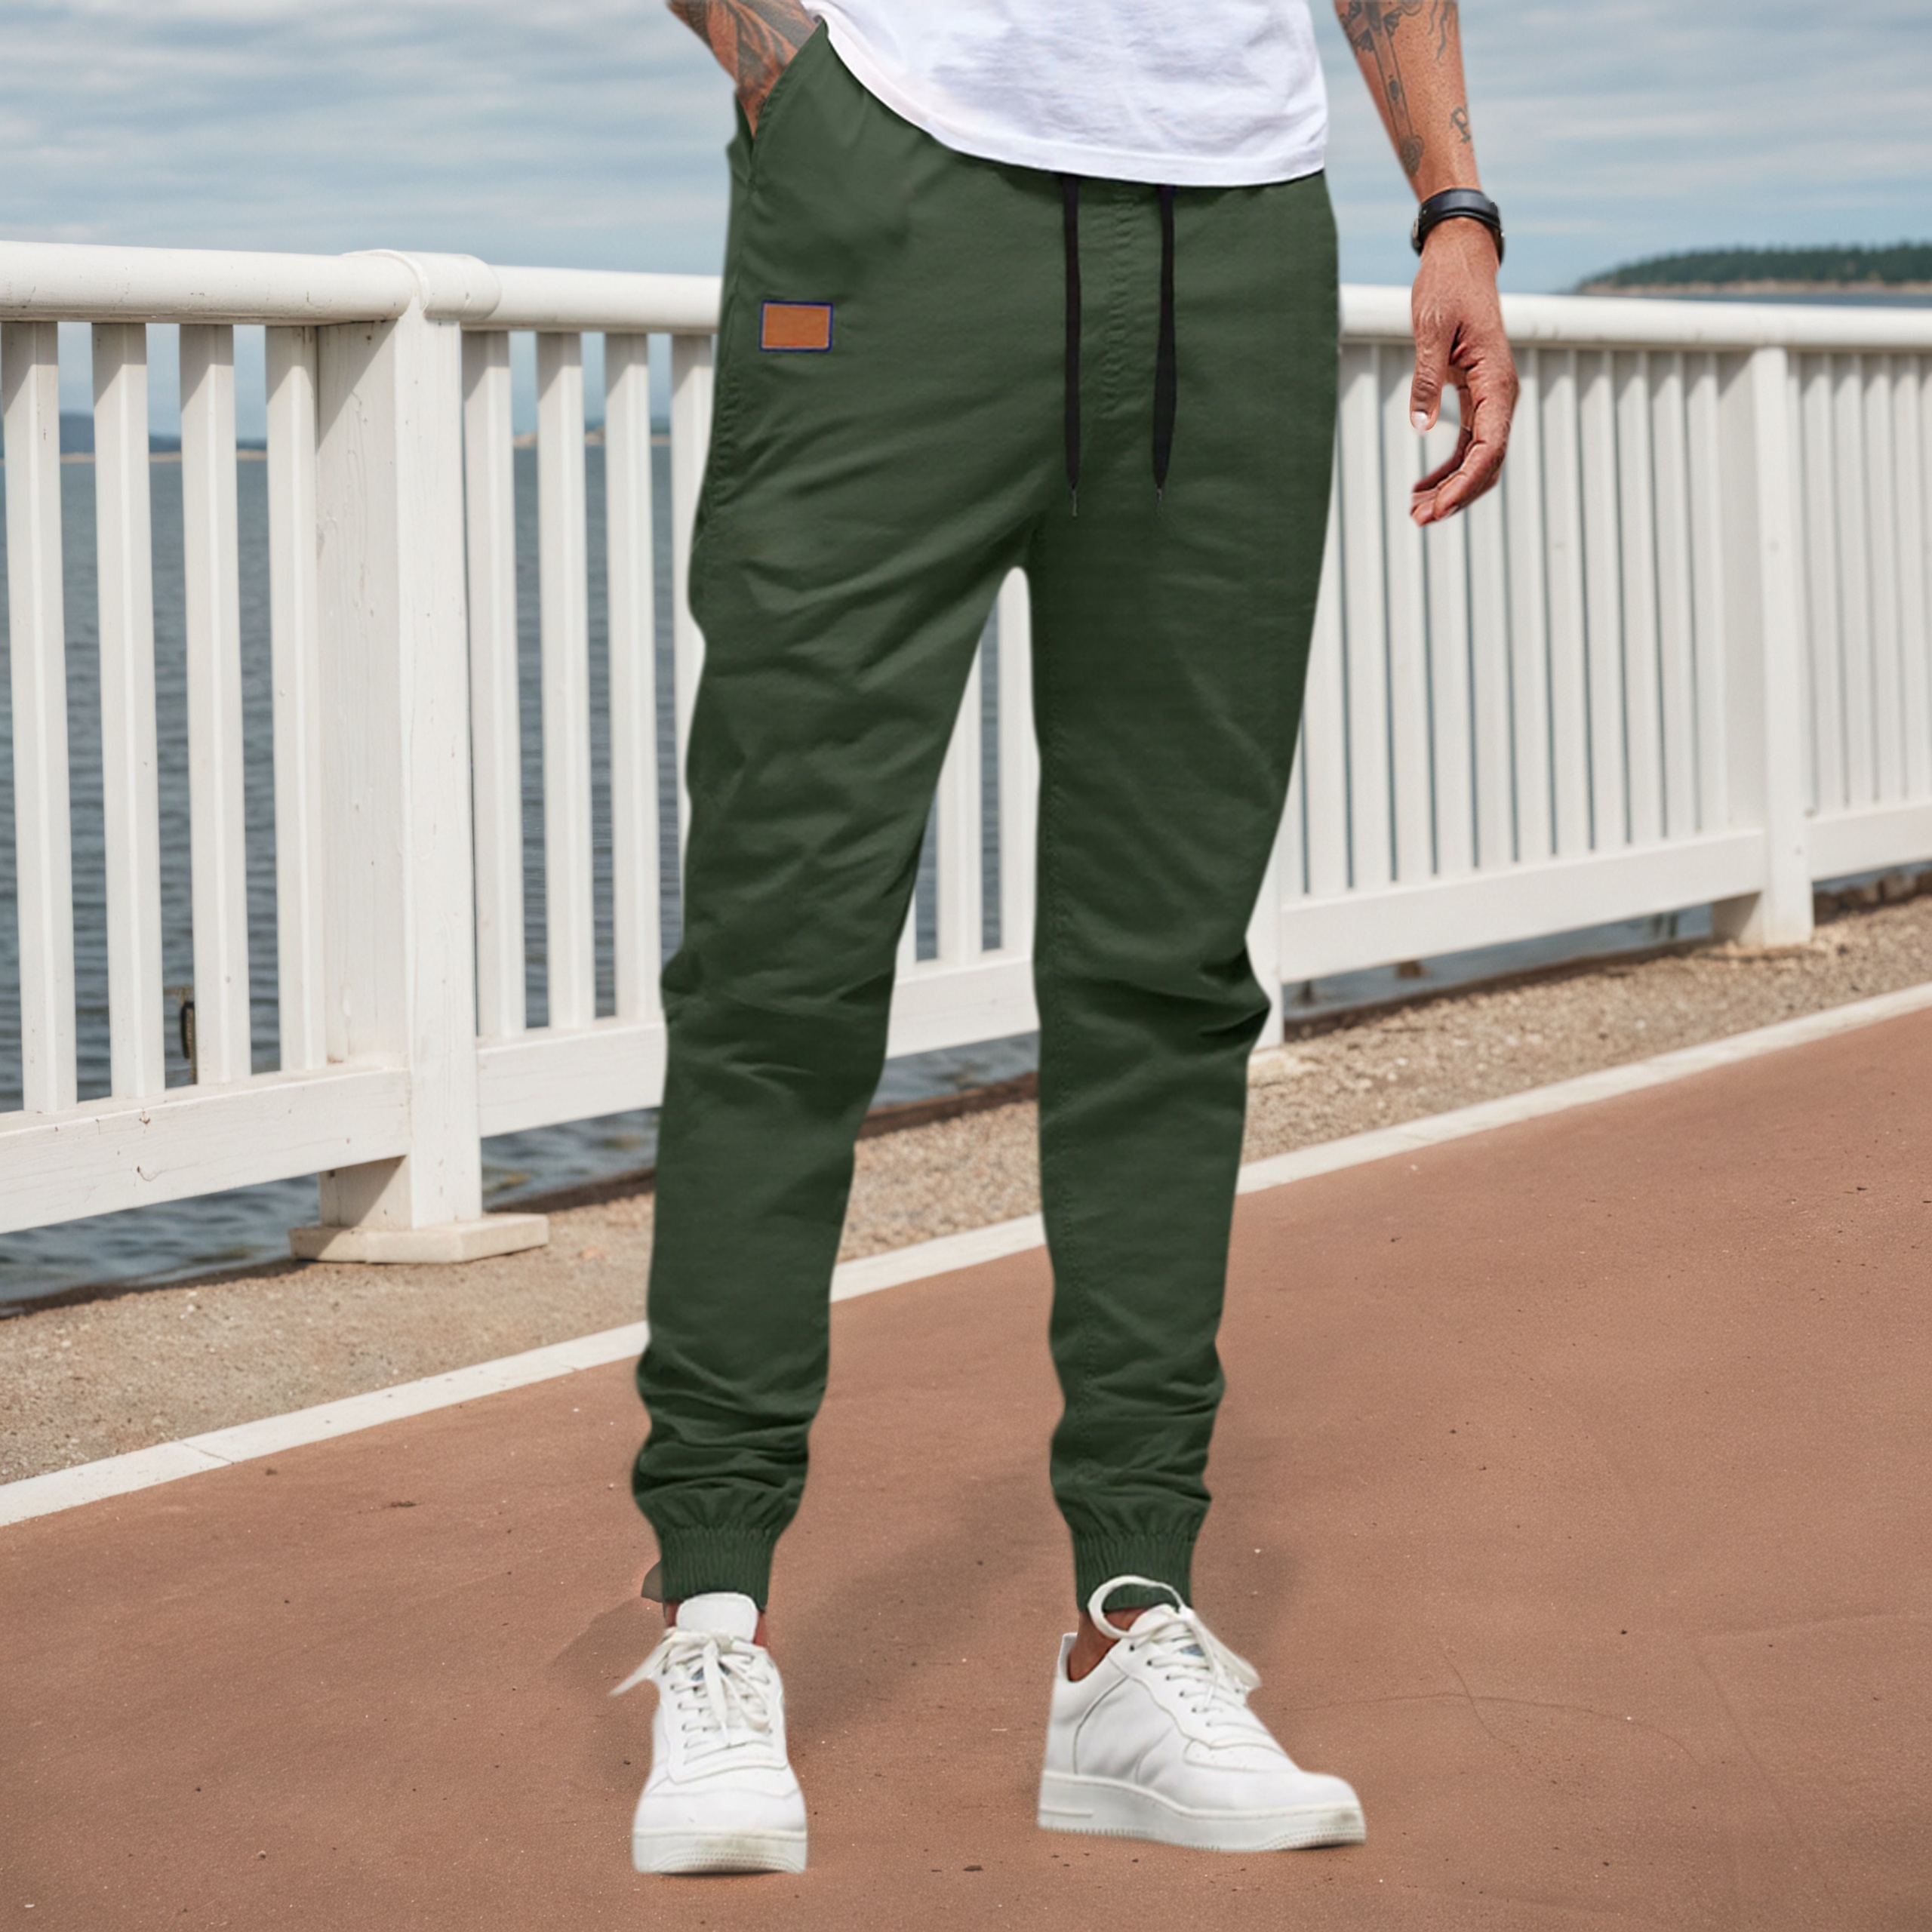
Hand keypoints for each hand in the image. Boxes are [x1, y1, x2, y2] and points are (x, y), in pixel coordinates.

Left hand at [1408, 219, 1515, 525]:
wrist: (1461, 260)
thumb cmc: (1447, 288)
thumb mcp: (1429, 329)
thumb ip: (1427, 378)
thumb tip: (1421, 426)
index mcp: (1497, 381)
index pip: (1489, 448)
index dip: (1464, 484)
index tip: (1436, 509)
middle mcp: (1501, 395)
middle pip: (1487, 463)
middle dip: (1456, 496)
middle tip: (1418, 520)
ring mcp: (1491, 399)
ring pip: (1479, 460)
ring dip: (1450, 488)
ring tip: (1415, 512)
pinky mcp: (1478, 399)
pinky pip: (1468, 445)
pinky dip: (1447, 469)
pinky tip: (1423, 486)